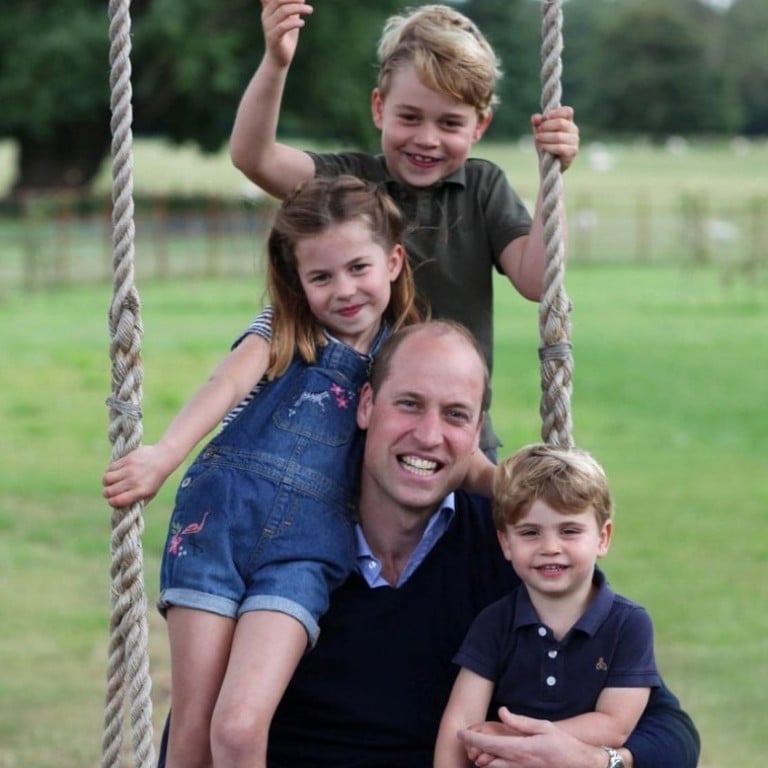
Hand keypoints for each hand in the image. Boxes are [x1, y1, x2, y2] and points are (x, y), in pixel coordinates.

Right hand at [103, 444, 171, 507]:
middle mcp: (134, 481)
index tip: (113, 500)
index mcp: (140, 491)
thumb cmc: (156, 478)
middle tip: (110, 491)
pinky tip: (114, 472)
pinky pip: (110, 467)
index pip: (117, 501)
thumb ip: (138, 501)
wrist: (163, 458)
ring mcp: (129, 470)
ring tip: (111, 481)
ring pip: (107, 479)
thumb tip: (122, 507)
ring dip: (106, 482)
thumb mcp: (151, 493)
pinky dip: (109, 471)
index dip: (112, 502)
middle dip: (107, 493)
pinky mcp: (127, 459)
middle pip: (109, 491)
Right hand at [261, 0, 313, 67]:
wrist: (279, 58)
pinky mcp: (273, 37)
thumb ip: (293, 6)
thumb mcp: (291, 18)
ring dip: (298, 9)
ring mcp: (268, 27)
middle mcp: (266, 16)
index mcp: (269, 9)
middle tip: (304, 0)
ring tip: (310, 10)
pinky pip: (283, 27)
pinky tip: (302, 23)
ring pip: (283, 12)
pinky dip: (294, 23)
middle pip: (279, 1)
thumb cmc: (286, 36)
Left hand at [458, 707, 604, 767]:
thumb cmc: (563, 743)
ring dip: (482, 759)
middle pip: (487, 758)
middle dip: (473, 750)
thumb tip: (501, 712)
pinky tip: (492, 758)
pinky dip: (494, 765)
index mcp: (521, 748)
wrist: (581, 765)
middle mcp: (518, 763)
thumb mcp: (543, 726)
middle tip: (464, 740)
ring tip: (475, 749)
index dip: (472, 739)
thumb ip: (520, 721)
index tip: (460, 733)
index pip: (489, 744)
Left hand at [531, 105, 578, 170]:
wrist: (548, 165)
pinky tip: (543, 147)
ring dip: (545, 137)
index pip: (567, 111)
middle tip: (538, 131)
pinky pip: (560, 148)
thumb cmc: (545, 144)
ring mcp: (574, 141)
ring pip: (559, 136)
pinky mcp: (572, 152)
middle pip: (561, 123)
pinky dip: (549, 147)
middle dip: (546, 126)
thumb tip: (535, 117)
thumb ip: (537, 124)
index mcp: (568, 121)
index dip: (556, 113)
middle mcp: (573, 129)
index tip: (544, 118)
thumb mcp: (539, 132)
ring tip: (537, 139)